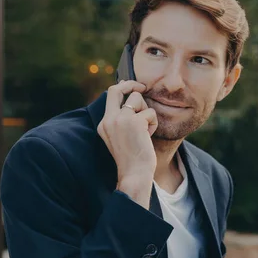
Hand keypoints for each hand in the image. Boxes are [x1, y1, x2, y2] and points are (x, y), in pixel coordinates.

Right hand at [97, 80, 157, 208]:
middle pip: (116, 89)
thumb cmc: (132, 158)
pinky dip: (153, 123)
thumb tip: (132, 97)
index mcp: (103, 124)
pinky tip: (149, 136)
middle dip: (132, 84)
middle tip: (144, 87)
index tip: (133, 86)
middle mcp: (108, 120)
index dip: (122, 87)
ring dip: (146, 111)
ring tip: (145, 129)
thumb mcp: (121, 136)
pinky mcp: (134, 122)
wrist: (134, 173)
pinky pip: (150, 112)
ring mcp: (120, 120)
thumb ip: (121, 119)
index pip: (110, 96)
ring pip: (138, 98)